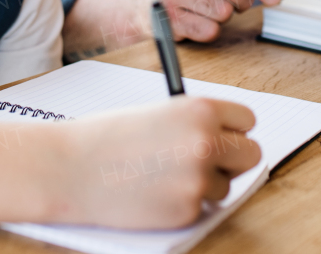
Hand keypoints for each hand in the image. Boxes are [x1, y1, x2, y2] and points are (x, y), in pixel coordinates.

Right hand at [58, 97, 260, 228]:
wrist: (70, 168)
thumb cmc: (106, 137)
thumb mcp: (157, 114)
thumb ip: (194, 123)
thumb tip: (226, 139)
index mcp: (200, 110)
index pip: (247, 120)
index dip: (232, 129)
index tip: (223, 136)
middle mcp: (206, 143)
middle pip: (251, 154)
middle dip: (232, 159)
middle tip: (209, 161)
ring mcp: (198, 179)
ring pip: (226, 184)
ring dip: (203, 183)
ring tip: (163, 175)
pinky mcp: (187, 210)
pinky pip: (202, 207)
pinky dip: (183, 203)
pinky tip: (153, 192)